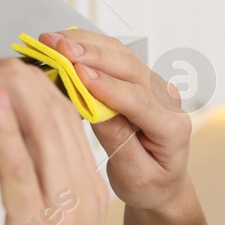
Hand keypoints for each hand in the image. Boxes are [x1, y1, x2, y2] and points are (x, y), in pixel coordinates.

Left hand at [0, 57, 110, 224]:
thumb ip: (40, 192)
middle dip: (23, 75)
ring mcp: (61, 210)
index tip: (11, 66)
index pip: (70, 118)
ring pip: (43, 130)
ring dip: (10, 90)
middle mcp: (82, 192)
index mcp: (89, 189)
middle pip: (59, 113)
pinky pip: (19, 168)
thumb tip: (10, 158)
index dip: (40, 82)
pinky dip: (5, 130)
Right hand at [37, 30, 194, 211]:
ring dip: (86, 44)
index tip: (79, 73)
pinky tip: (65, 42)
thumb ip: (116, 139)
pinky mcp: (138, 78)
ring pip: (121, 54)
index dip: (108, 86)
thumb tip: (91, 105)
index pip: (139, 101)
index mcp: (172, 128)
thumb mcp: (132, 174)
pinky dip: (88, 46)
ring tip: (53, 41)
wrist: (161, 183)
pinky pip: (114, 55)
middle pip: (130, 68)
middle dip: (91, 54)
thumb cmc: (149, 183)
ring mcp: (154, 85)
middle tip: (57, 46)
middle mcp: (167, 100)